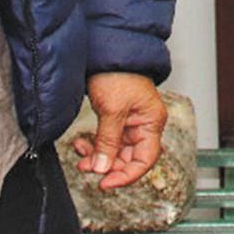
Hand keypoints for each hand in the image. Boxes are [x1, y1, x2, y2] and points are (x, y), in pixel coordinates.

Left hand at [75, 72, 166, 189]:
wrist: (105, 51)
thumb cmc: (118, 72)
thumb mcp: (112, 110)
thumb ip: (108, 141)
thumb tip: (102, 168)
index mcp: (151, 122)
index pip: (144, 159)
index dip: (126, 175)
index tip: (106, 182)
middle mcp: (143, 124)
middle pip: (129, 157)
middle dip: (107, 165)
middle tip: (88, 168)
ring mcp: (130, 121)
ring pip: (115, 150)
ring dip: (98, 156)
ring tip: (81, 155)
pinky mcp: (116, 117)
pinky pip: (107, 140)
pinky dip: (95, 145)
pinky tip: (82, 144)